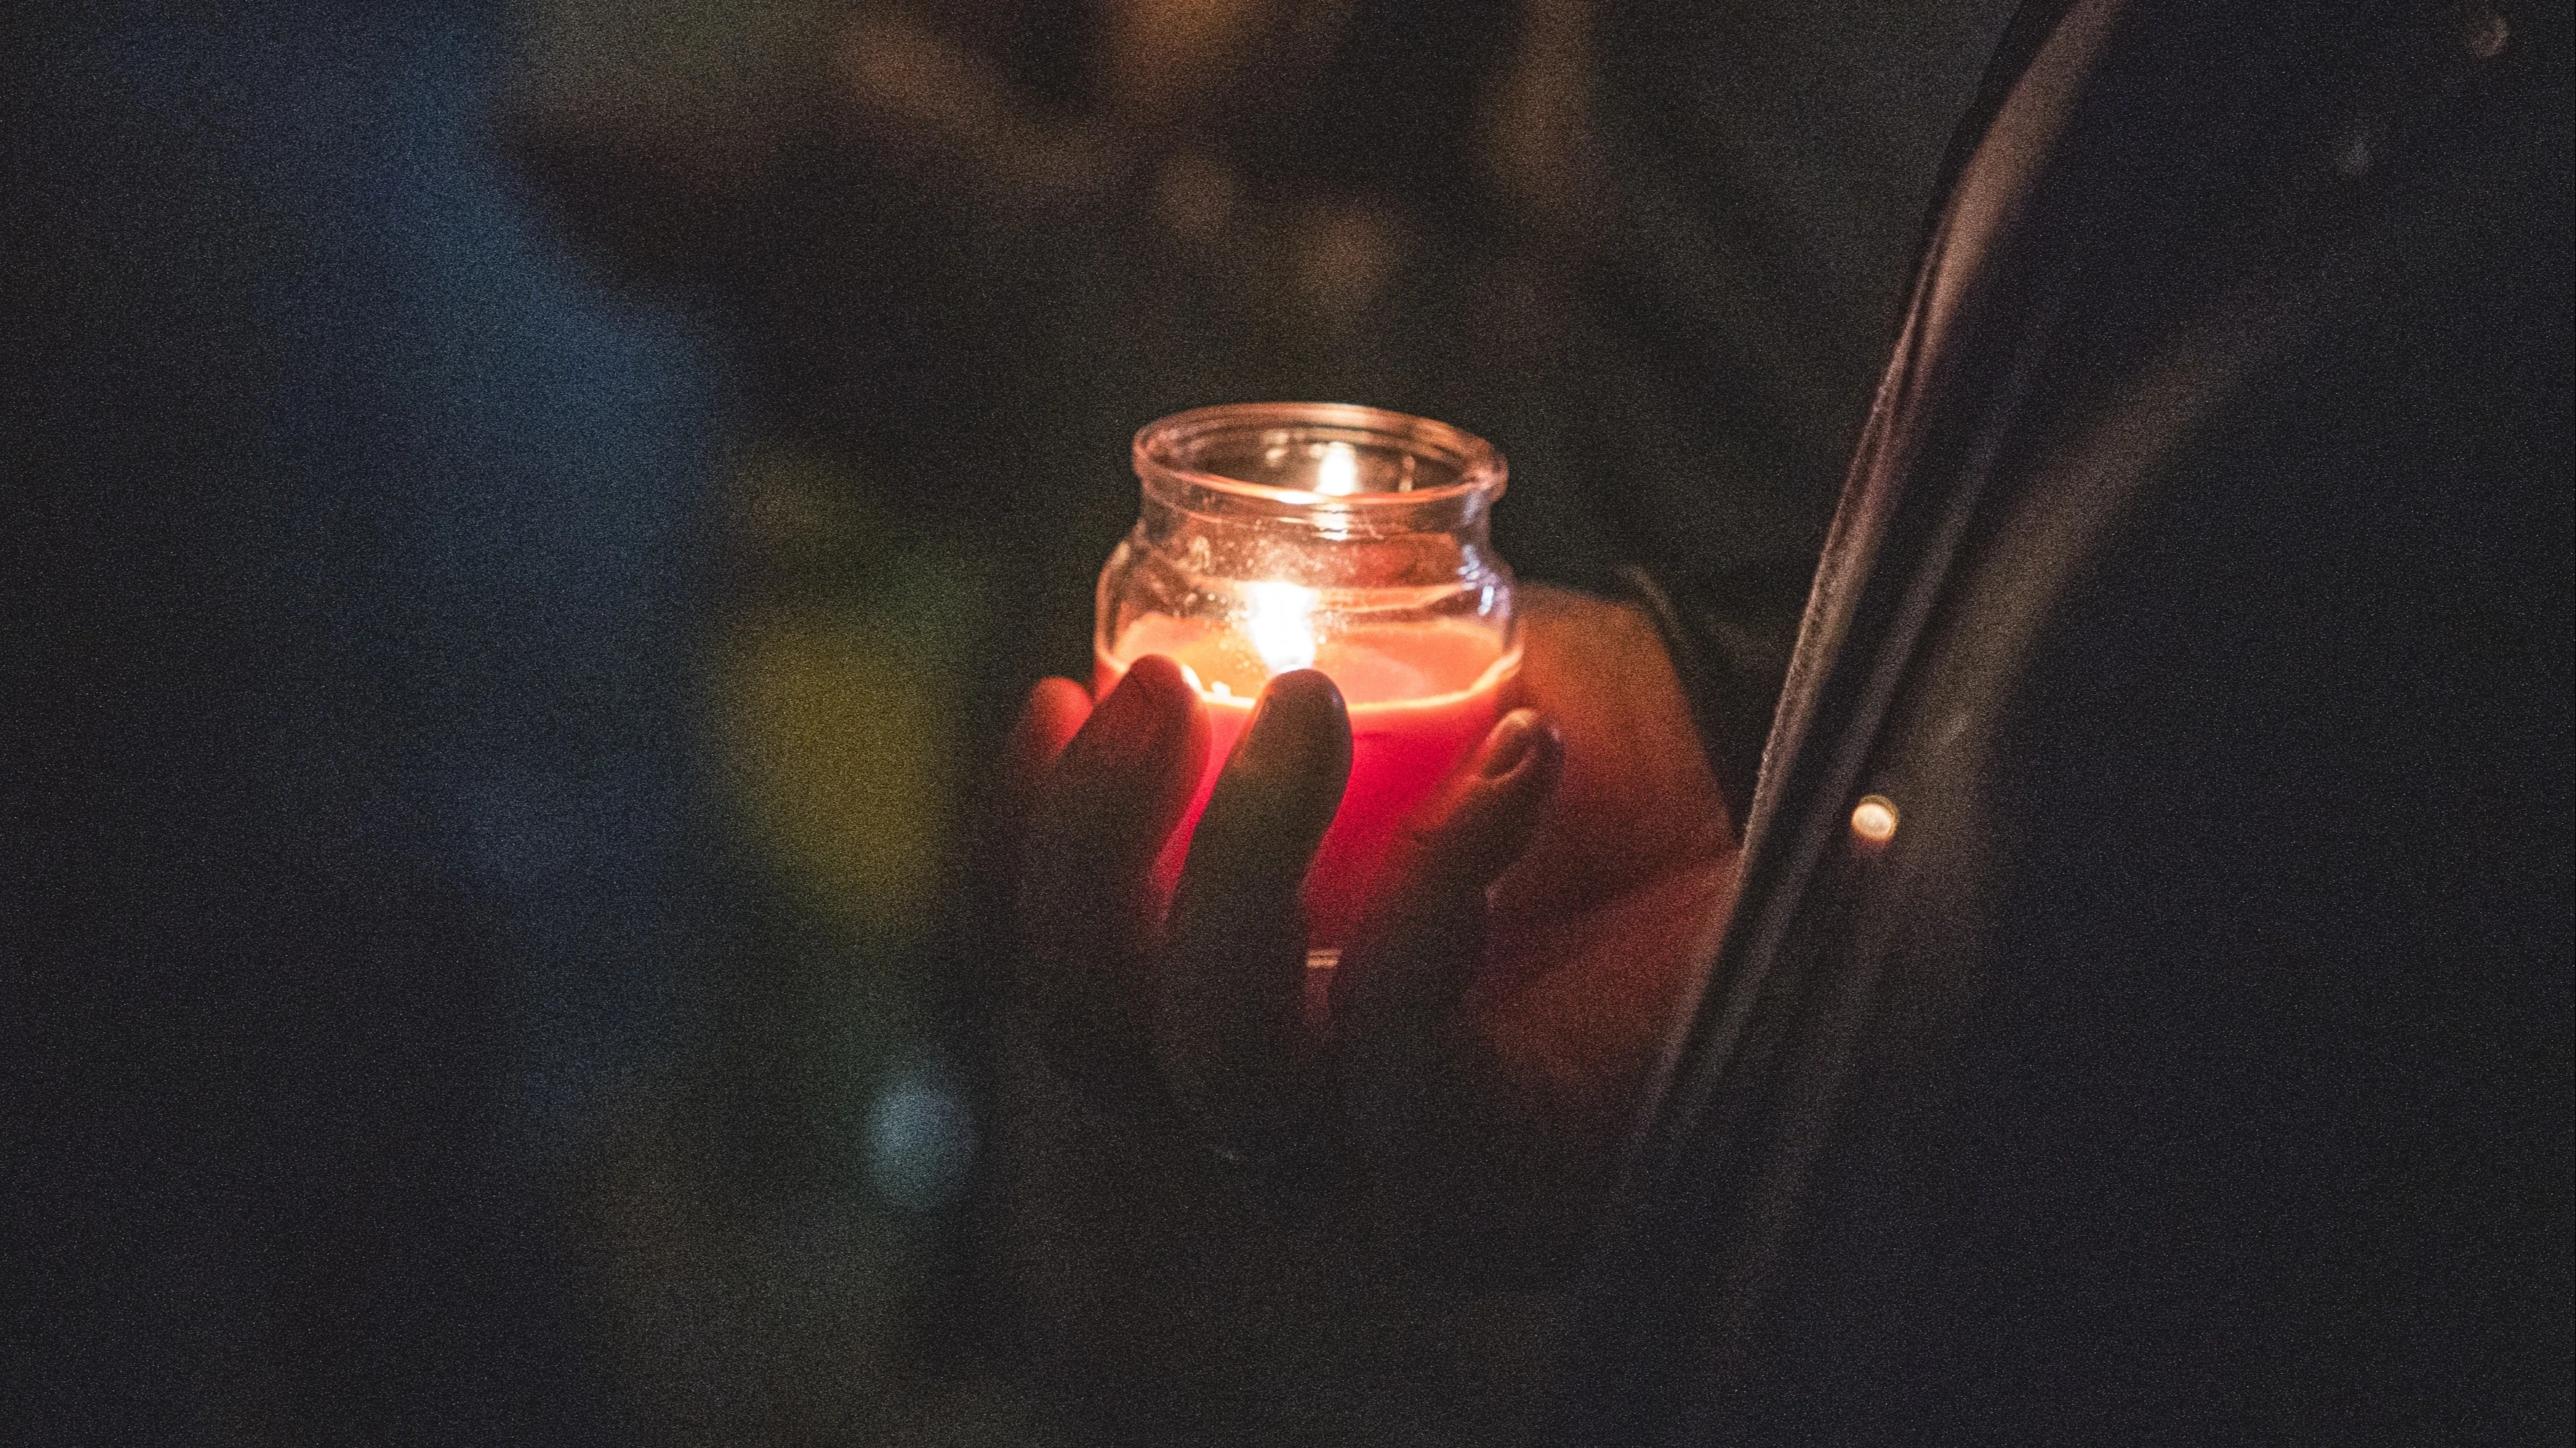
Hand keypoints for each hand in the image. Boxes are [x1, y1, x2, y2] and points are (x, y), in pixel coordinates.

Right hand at [997, 585, 1737, 1433]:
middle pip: (1098, 1032)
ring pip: (1219, 1064)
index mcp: (1239, 996)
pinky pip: (1393, 1064)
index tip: (1060, 692)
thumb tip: (1152, 636)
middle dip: (1093, 850)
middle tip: (1163, 687)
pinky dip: (1427, 897)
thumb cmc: (1603, 757)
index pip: (1062, 970)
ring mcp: (1375, 1158)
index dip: (1024, 843)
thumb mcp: (1415, 685)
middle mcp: (1283, 1099)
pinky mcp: (1488, 1176)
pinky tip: (1516, 766)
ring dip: (1242, 861)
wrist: (1794, 815)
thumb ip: (1285, 671)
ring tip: (1317, 706)